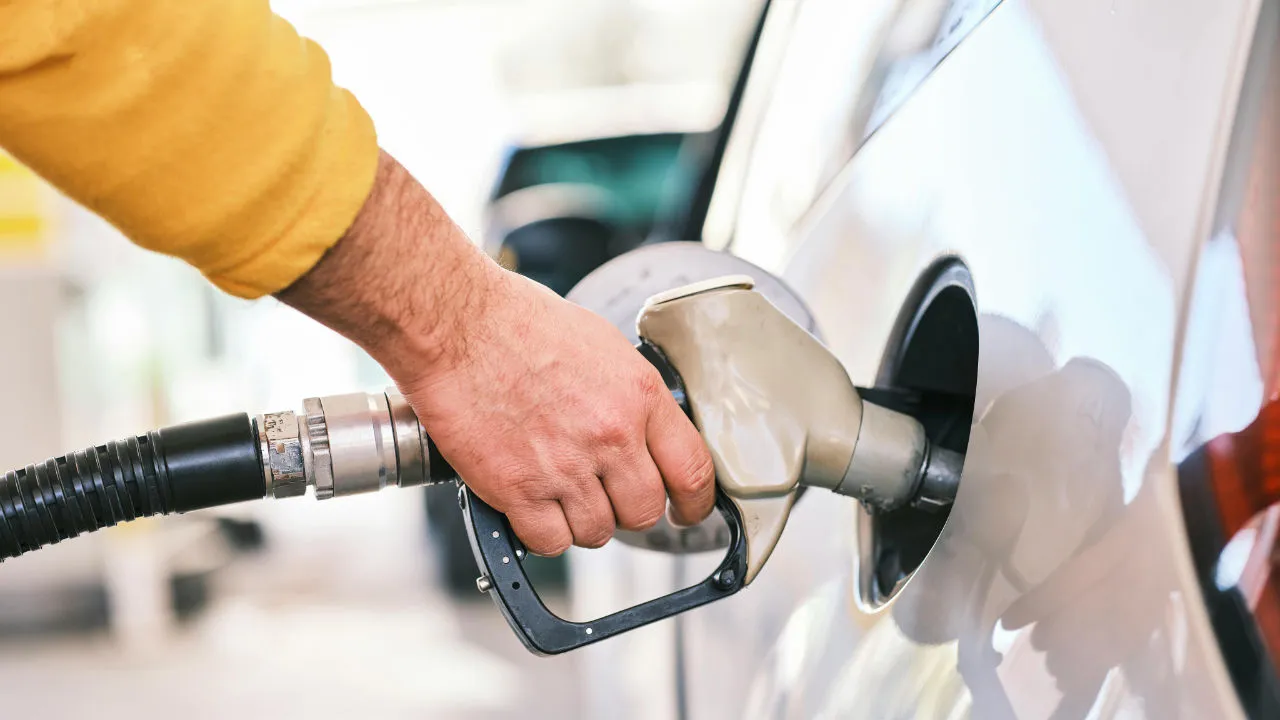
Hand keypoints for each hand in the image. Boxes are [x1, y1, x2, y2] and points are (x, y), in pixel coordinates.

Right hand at [278, 150, 714, 554]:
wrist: (456, 324)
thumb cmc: (518, 322)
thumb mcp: (602, 345)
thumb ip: (631, 395)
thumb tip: (644, 431)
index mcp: (640, 395)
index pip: (693, 471)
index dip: (695, 504)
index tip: (685, 512)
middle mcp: (612, 435)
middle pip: (644, 512)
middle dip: (626, 509)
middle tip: (604, 495)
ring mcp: (566, 467)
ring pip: (597, 533)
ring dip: (580, 521)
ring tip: (556, 491)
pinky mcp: (518, 490)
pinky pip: (549, 542)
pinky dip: (540, 532)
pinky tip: (529, 504)